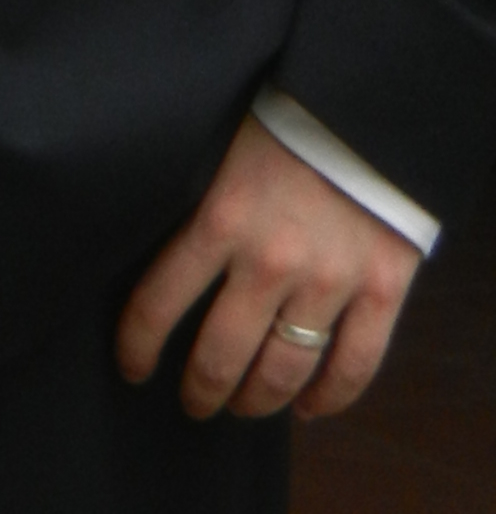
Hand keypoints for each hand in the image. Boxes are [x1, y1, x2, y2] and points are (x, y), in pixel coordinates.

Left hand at [117, 113, 422, 421]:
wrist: (368, 104)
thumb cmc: (280, 121)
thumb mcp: (215, 152)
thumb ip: (190, 207)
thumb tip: (146, 250)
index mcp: (218, 220)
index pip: (157, 304)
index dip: (136, 346)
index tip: (131, 368)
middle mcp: (271, 260)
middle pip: (221, 355)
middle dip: (199, 390)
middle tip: (192, 403)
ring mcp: (331, 280)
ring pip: (284, 370)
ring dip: (256, 401)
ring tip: (241, 407)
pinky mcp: (383, 290)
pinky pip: (355, 365)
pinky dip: (329, 398)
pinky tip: (308, 410)